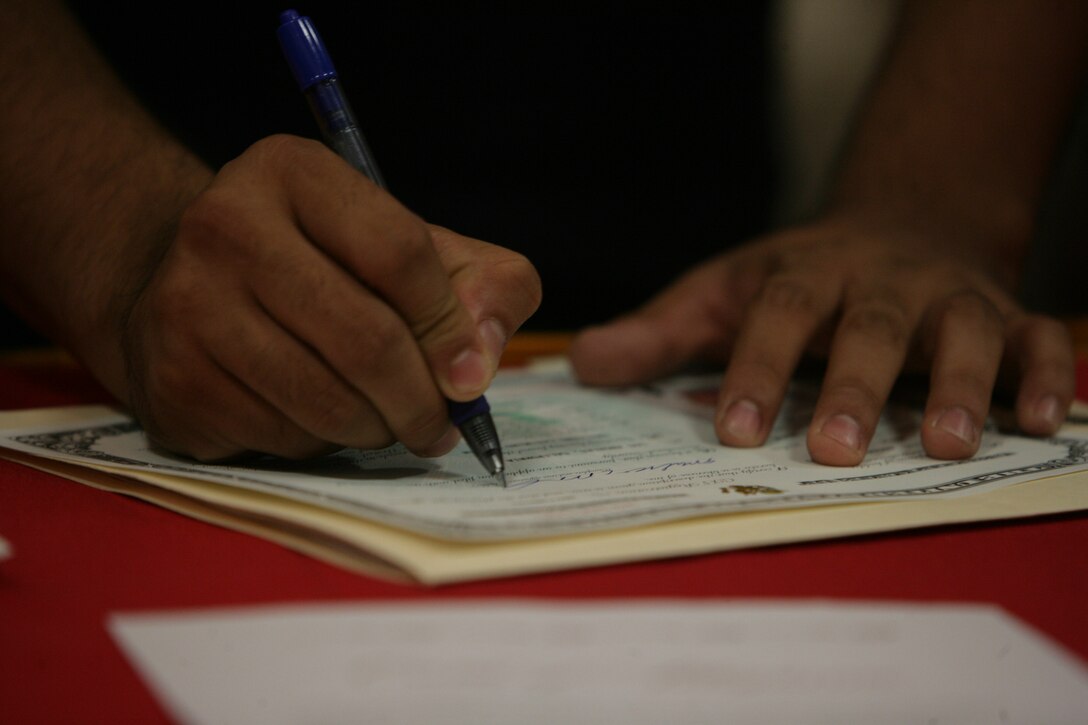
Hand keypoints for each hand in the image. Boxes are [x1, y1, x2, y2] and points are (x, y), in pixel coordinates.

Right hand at [119, 135, 540, 460]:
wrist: (190, 286)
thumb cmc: (325, 265)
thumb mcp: (412, 246)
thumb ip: (483, 285)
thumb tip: (477, 365)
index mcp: (294, 172)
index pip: (400, 253)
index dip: (449, 327)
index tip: (469, 374)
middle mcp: (226, 226)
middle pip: (367, 340)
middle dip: (422, 401)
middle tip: (439, 425)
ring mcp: (185, 304)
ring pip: (326, 403)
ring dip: (376, 429)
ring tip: (384, 420)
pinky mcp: (171, 379)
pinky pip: (281, 438)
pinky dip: (320, 444)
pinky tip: (316, 417)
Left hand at [569, 217, 1074, 465]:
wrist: (902, 225)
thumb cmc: (799, 278)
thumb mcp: (724, 293)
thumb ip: (660, 333)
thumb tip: (582, 364)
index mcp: (805, 272)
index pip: (776, 313)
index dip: (756, 368)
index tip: (734, 429)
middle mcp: (880, 281)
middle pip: (867, 326)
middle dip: (854, 385)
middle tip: (834, 450)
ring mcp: (948, 298)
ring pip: (960, 332)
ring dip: (957, 384)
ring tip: (944, 444)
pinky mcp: (1006, 316)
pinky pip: (1037, 341)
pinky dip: (1045, 376)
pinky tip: (1039, 423)